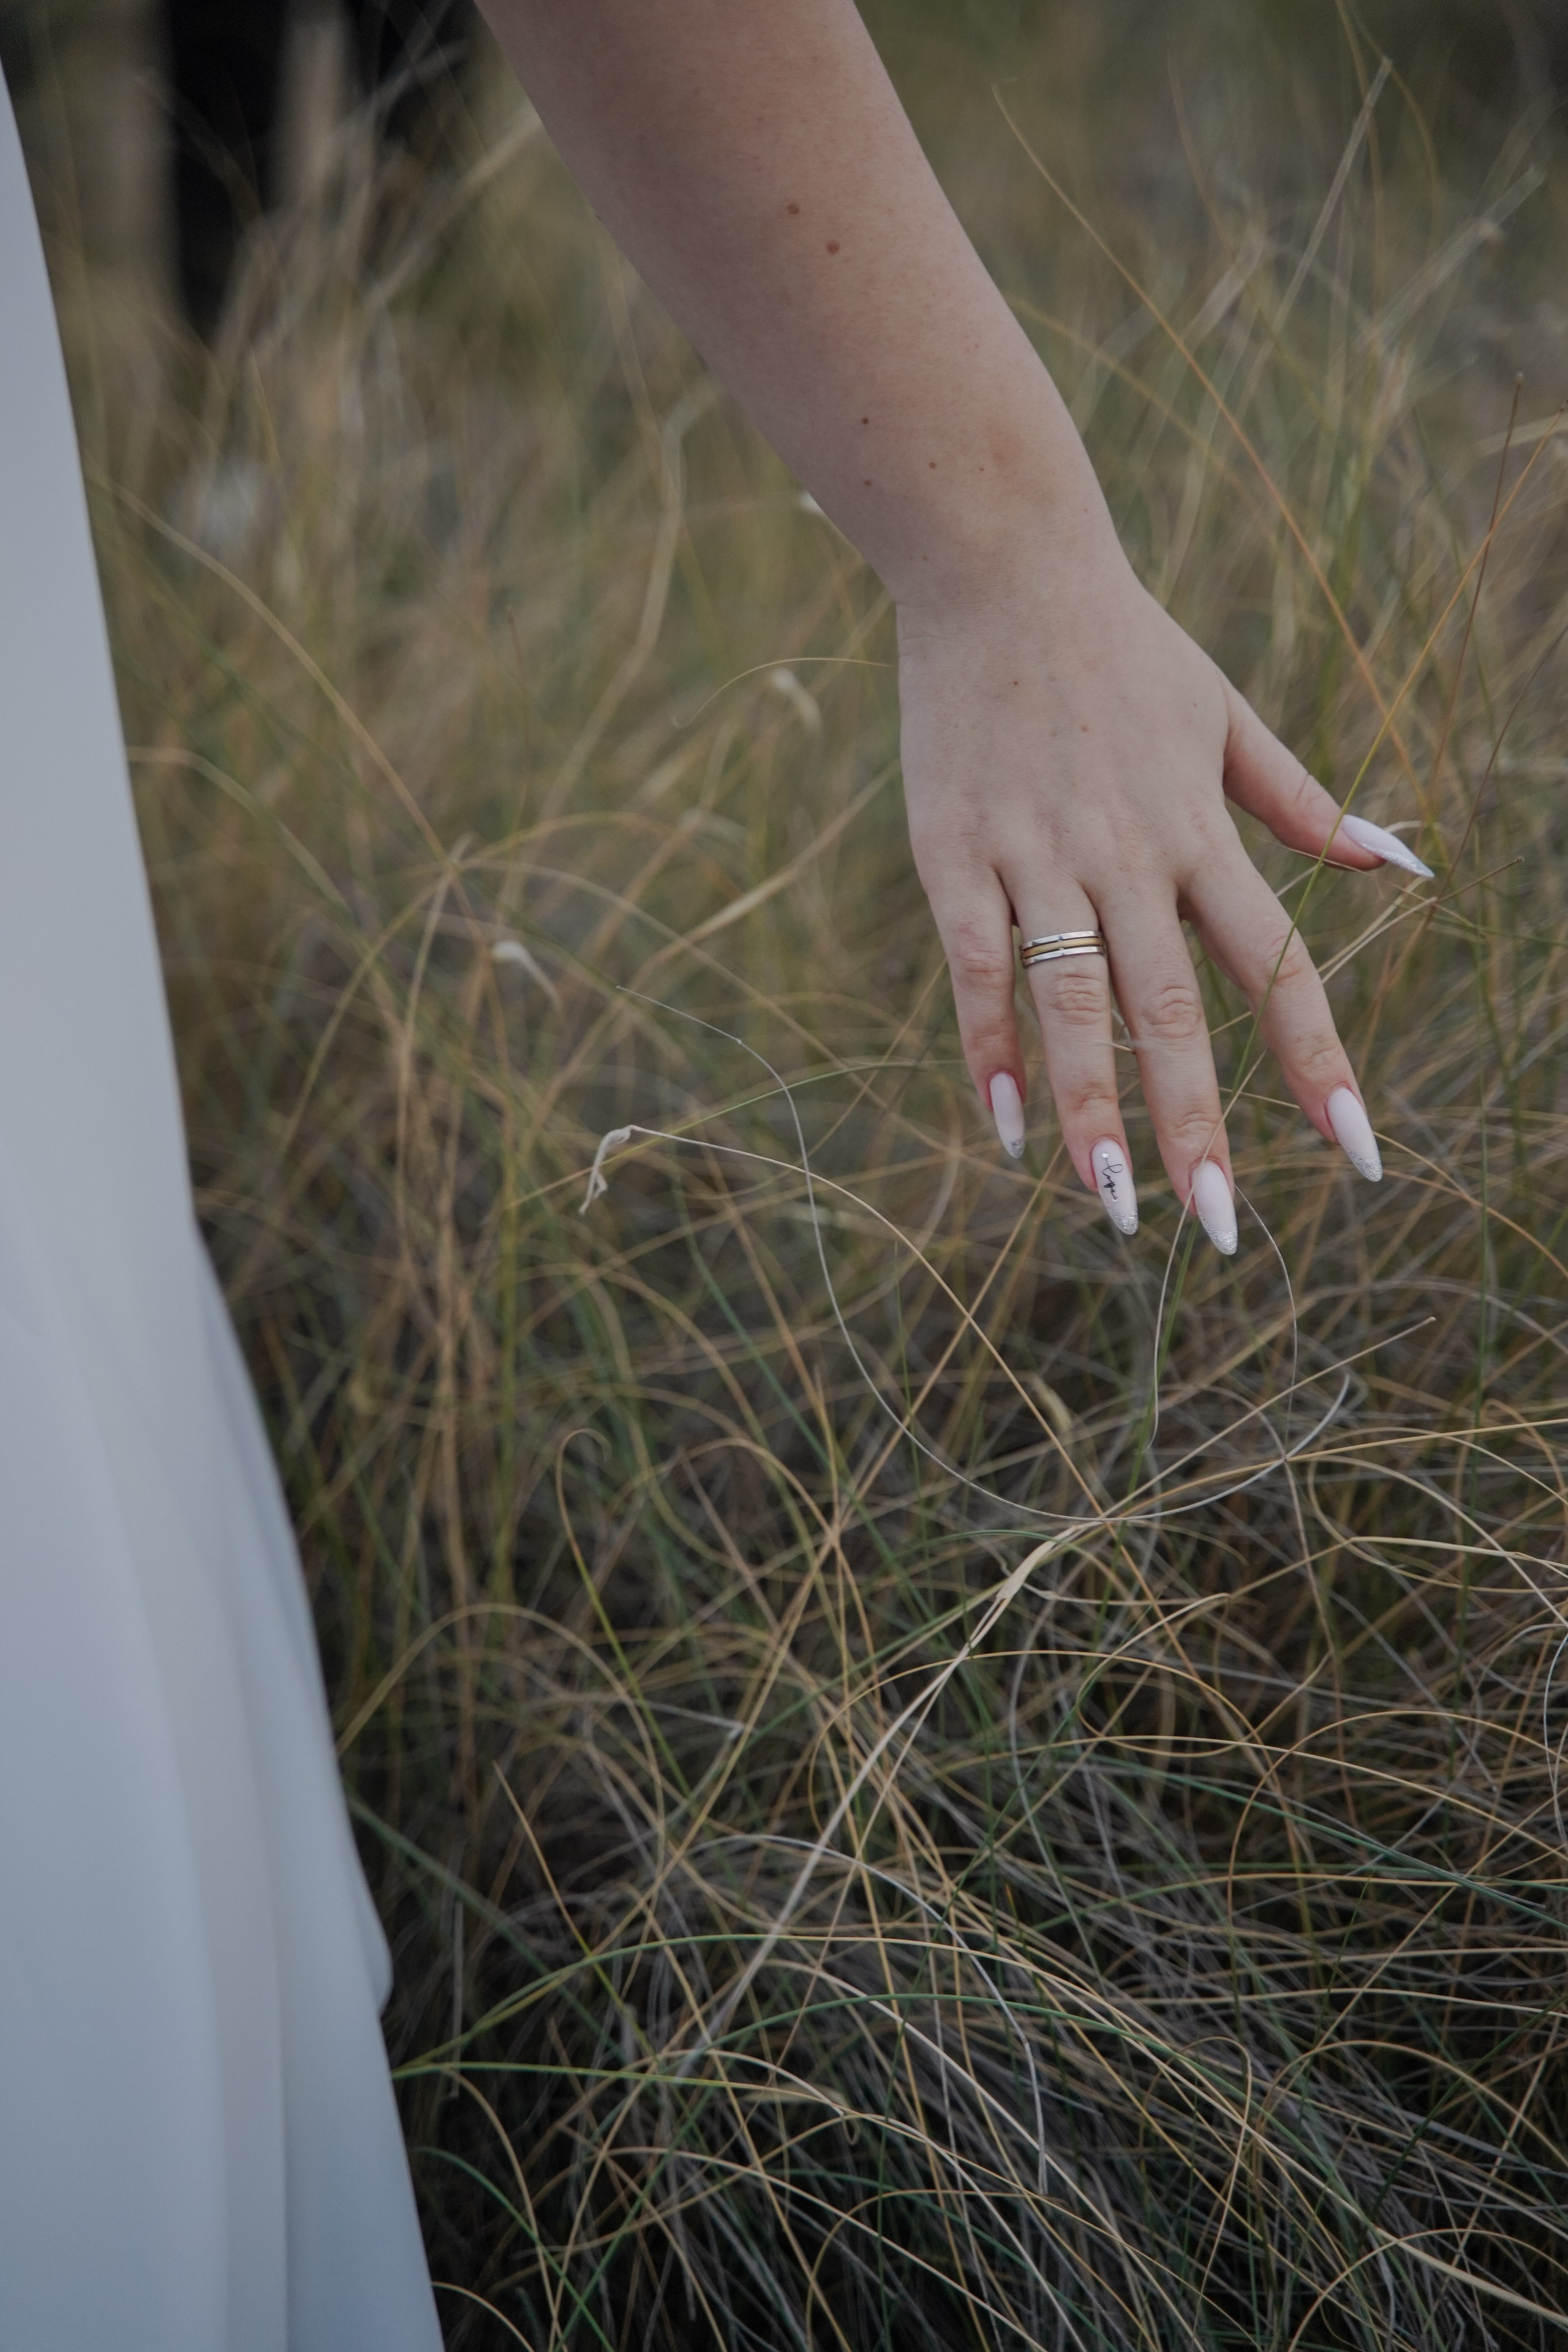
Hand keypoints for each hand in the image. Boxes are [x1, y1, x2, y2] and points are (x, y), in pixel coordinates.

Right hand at [896, 535, 1424, 1249]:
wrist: (1000, 560)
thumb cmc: (1120, 643)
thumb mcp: (1224, 714)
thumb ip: (1299, 800)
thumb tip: (1399, 864)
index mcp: (1199, 829)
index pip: (1276, 965)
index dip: (1317, 1062)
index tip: (1357, 1154)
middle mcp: (1128, 851)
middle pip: (1172, 1008)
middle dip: (1197, 1122)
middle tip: (1216, 1228)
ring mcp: (1037, 853)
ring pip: (1073, 999)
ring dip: (1091, 1107)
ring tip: (1111, 1204)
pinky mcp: (954, 850)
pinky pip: (977, 964)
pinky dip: (991, 1044)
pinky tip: (1005, 1127)